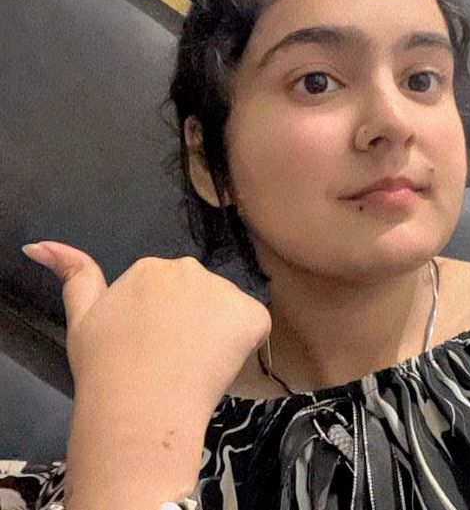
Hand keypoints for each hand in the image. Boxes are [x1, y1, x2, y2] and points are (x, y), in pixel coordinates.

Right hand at [22, 240, 271, 429]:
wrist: (139, 404)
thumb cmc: (106, 367)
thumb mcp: (82, 317)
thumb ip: (73, 274)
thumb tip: (37, 244)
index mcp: (151, 268)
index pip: (169, 294)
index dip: (163, 326)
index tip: (149, 348)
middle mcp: (190, 269)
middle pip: (200, 298)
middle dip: (191, 324)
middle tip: (171, 359)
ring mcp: (224, 290)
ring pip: (227, 313)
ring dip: (217, 335)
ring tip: (191, 366)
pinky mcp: (252, 315)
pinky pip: (253, 328)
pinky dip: (244, 347)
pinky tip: (219, 366)